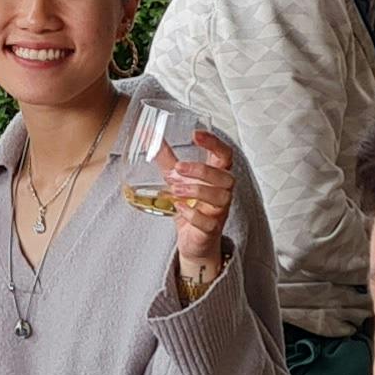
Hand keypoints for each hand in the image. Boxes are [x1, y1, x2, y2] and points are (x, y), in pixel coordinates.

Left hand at [160, 132, 237, 282]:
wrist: (192, 239)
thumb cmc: (189, 204)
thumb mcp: (176, 177)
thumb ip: (165, 157)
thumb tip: (148, 135)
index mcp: (216, 175)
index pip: (224, 155)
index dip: (214, 143)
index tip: (196, 134)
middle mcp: (222, 192)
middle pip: (225, 176)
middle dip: (202, 170)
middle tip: (178, 168)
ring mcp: (219, 211)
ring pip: (220, 197)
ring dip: (197, 190)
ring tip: (175, 189)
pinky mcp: (212, 229)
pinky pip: (209, 221)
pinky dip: (193, 213)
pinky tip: (179, 207)